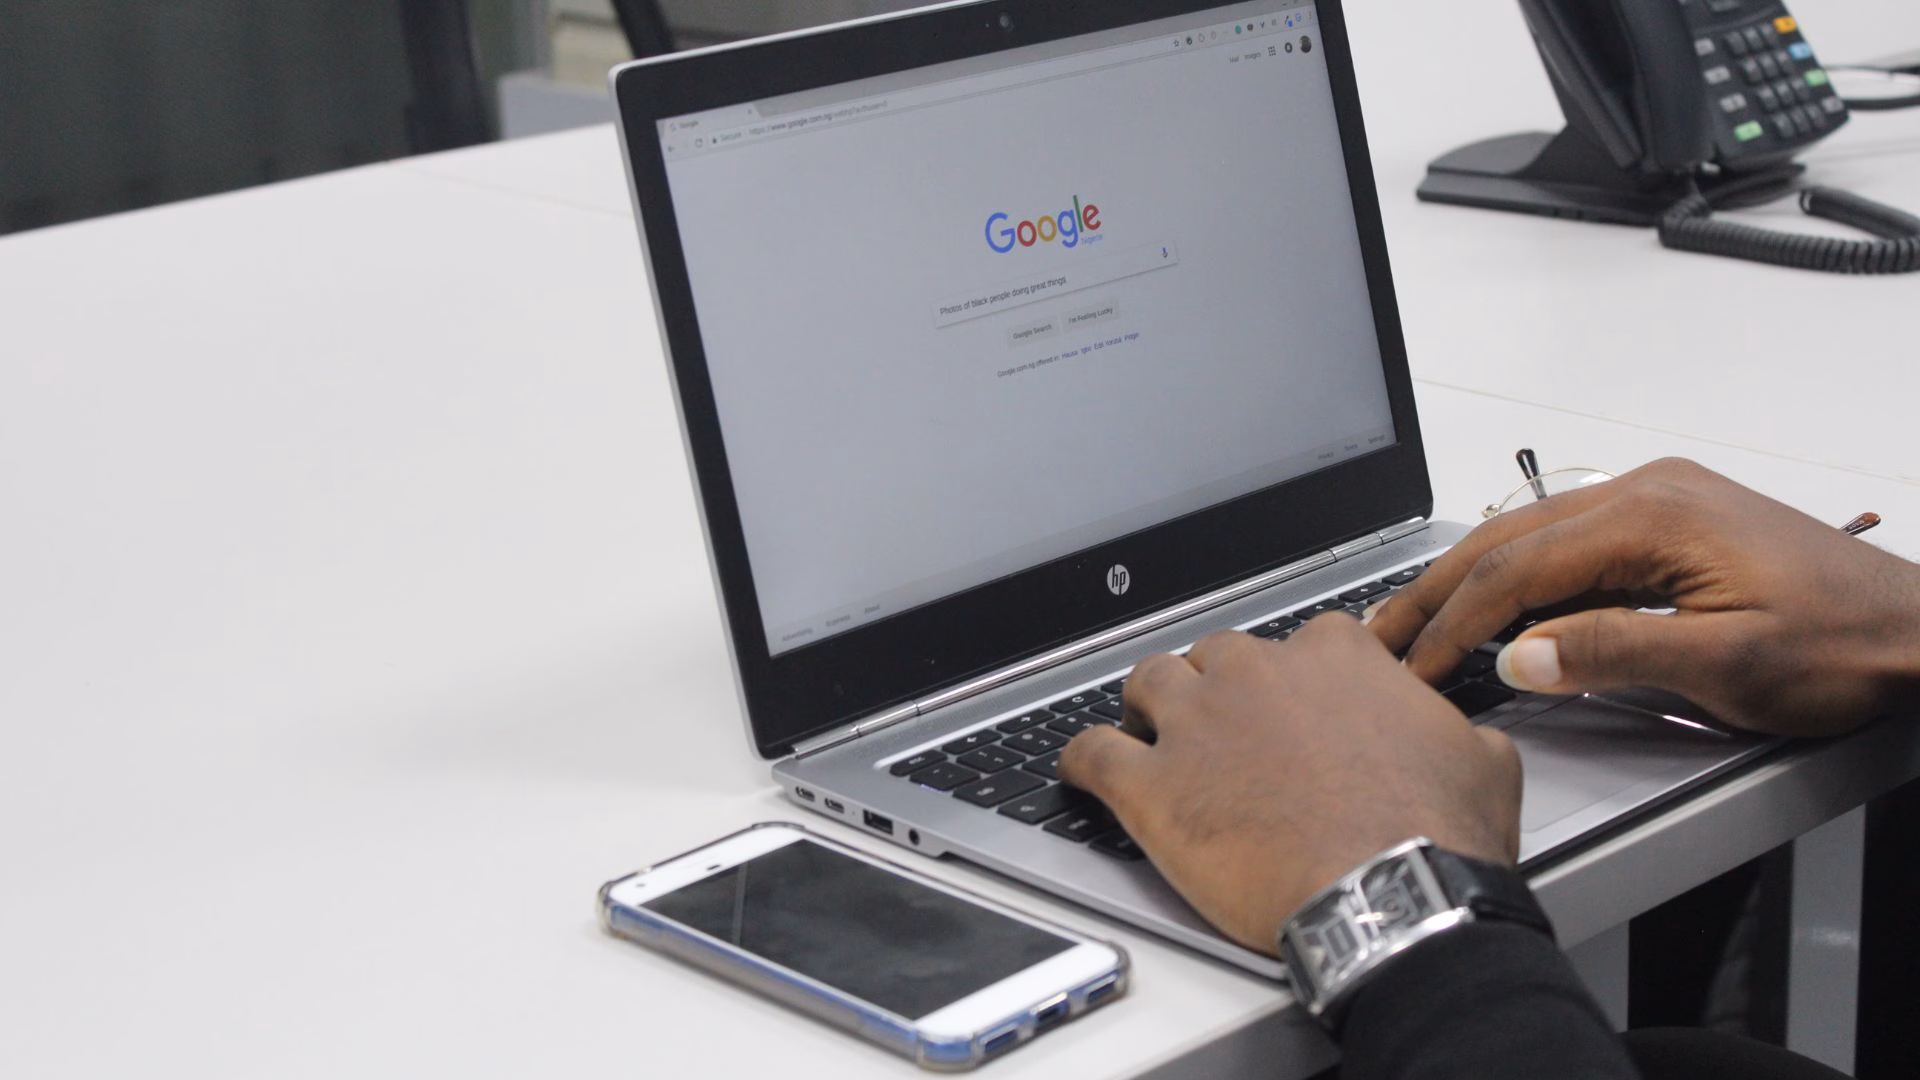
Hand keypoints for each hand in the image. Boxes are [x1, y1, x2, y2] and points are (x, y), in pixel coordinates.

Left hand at [1057, 616, 1521, 954]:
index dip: (1296, 678)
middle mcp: (1255, 673)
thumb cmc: (1435, 836)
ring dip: (1148, 707)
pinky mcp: (1150, 786)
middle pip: (1215, 656)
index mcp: (1334, 655)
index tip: (1297, 706)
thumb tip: (1461, 738)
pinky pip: (1089, 753)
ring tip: (1151, 736)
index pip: (1301, 641)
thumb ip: (1453, 730)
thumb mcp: (1482, 763)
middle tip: (1227, 732)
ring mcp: (1195, 724)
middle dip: (1218, 687)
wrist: (1391, 898)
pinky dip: (1078, 760)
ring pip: (1147, 683)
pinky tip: (1078, 771)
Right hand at [1369, 458, 1919, 736]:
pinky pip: (1566, 545)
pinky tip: (1493, 611)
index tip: (1414, 665)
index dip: (1456, 620)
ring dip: (1468, 583)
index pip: (1519, 566)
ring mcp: (1656, 502)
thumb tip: (1519, 655)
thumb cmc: (1846, 645)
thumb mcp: (1728, 662)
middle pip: (1507, 538)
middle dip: (1437, 591)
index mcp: (1654, 514)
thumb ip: (1615, 653)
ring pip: (1529, 537)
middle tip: (1380, 636)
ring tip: (1416, 624)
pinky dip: (1515, 580)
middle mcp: (1647, 492)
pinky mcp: (1667, 525)